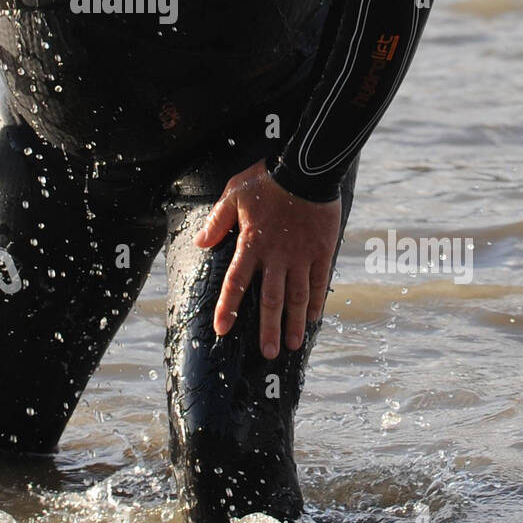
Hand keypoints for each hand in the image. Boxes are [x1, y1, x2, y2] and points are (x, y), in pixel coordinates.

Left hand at [194, 160, 341, 358]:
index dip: (228, 307)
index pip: (236, 282)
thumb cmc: (266, 180)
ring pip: (297, 296)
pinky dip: (316, 301)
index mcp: (252, 244)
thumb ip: (218, 221)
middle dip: (267, 329)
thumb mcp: (233, 194)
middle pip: (270, 299)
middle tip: (266, 353)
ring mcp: (301, 256)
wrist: (305, 169)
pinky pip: (319, 281)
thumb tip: (201, 243)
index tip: (223, 329)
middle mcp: (276, 256)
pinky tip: (313, 319)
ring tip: (291, 345)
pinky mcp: (321, 251)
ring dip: (292, 322)